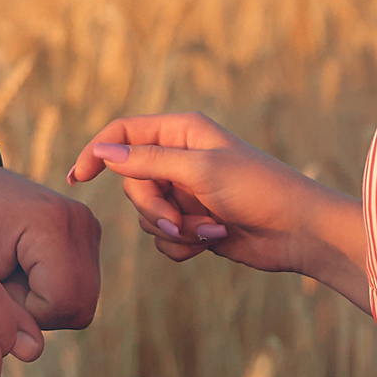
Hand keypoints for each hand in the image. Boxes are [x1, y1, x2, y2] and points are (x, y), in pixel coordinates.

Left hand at [0, 159, 102, 331]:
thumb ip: (1, 312)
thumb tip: (32, 354)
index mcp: (53, 223)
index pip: (63, 302)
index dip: (26, 311)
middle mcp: (81, 222)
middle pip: (80, 306)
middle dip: (37, 311)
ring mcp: (88, 226)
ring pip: (82, 301)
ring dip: (42, 303)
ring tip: (7, 274)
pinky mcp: (86, 234)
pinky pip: (79, 287)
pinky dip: (49, 291)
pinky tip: (19, 269)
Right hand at [67, 112, 365, 302]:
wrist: (298, 232)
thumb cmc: (259, 190)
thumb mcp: (200, 170)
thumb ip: (148, 161)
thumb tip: (102, 150)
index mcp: (180, 131)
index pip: (122, 133)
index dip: (96, 153)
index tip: (78, 179)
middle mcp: (179, 158)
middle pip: (131, 182)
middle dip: (152, 207)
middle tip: (178, 219)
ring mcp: (185, 192)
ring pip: (145, 214)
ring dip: (172, 229)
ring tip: (209, 230)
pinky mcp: (192, 222)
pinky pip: (162, 238)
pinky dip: (183, 245)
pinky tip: (212, 242)